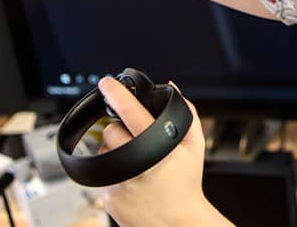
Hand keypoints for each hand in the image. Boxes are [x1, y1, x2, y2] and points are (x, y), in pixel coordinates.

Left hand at [97, 78, 230, 225]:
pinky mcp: (107, 197)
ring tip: (135, 163)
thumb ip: (186, 113)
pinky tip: (131, 180)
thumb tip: (172, 88)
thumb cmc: (186, 184)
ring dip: (114, 151)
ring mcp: (119, 182)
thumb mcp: (195, 147)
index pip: (130, 112)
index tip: (106, 83)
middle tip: (136, 141)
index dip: (116, 93)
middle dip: (120, 130)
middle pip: (110, 130)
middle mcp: (135, 164)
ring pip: (102, 151)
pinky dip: (112, 173)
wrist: (178, 223)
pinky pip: (101, 174)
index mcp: (155, 148)